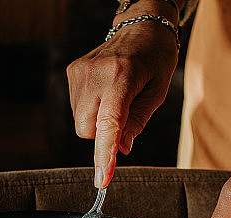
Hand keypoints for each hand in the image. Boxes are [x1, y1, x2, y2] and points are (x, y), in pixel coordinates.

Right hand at [67, 22, 177, 186]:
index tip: (102, 179)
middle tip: (125, 114)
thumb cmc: (155, 59)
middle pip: (88, 130)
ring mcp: (80, 72)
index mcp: (122, 77)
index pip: (108, 124)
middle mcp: (96, 73)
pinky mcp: (72, 72)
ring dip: (98, 120)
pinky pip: (77, 108)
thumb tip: (119, 149)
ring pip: (81, 122)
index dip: (104, 155)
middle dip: (104, 133)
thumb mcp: (158, 92)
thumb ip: (137, 122)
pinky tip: (105, 91)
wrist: (142, 26)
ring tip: (117, 96)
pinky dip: (92, 108)